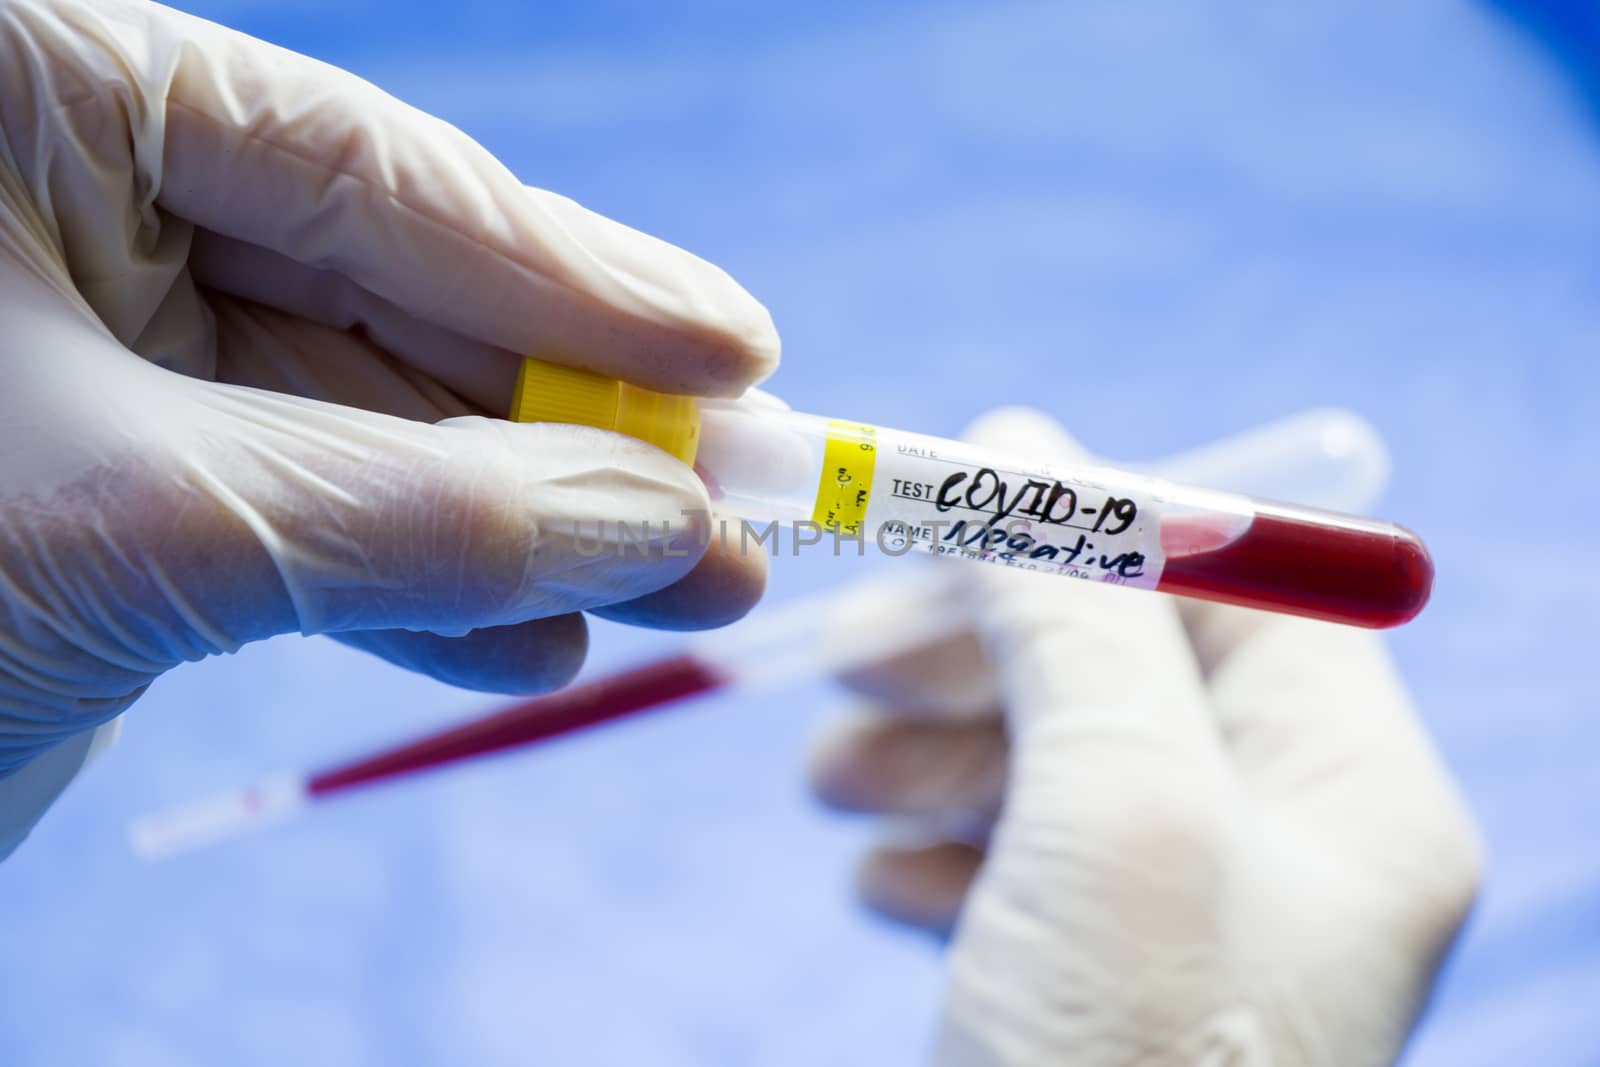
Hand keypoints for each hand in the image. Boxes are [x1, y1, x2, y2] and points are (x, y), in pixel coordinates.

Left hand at [0, 0, 777, 851]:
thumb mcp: (150, 525)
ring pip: (354, 427)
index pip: (367, 169)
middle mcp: (57, 201)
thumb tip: (665, 513)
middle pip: (388, 305)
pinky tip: (528, 648)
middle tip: (742, 514)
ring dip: (513, 531)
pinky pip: (289, 518)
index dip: (576, 277)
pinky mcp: (91, 487)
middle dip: (570, 431)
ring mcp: (79, 350)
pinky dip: (406, 594)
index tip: (739, 357)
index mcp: (30, 95)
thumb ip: (428, 512)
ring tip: (673, 603)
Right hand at [809, 410, 1480, 1065]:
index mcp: (1352, 803)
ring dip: (937, 747)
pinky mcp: (1091, 998)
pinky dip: (937, 851)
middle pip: (1126, 676)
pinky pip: (1014, 874)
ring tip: (834, 776)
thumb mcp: (1116, 807)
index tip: (951, 517)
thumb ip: (1080, 615)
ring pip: (1051, 771)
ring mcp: (1184, 937)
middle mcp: (1285, 861)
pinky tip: (878, 879)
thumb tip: (1024, 449)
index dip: (1097, 539)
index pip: (1239, 597)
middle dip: (985, 651)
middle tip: (858, 650)